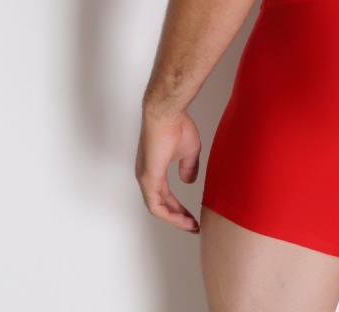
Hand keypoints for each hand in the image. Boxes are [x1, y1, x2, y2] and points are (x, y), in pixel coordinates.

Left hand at [135, 109, 201, 231]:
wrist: (167, 113)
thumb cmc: (177, 126)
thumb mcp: (189, 151)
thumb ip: (188, 168)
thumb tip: (188, 181)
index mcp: (155, 170)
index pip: (165, 196)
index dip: (179, 208)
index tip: (192, 216)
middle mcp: (147, 177)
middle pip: (161, 205)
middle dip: (178, 217)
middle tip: (193, 225)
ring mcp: (145, 179)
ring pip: (158, 208)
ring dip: (175, 219)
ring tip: (191, 225)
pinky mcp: (147, 179)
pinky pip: (155, 205)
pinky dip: (169, 215)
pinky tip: (182, 219)